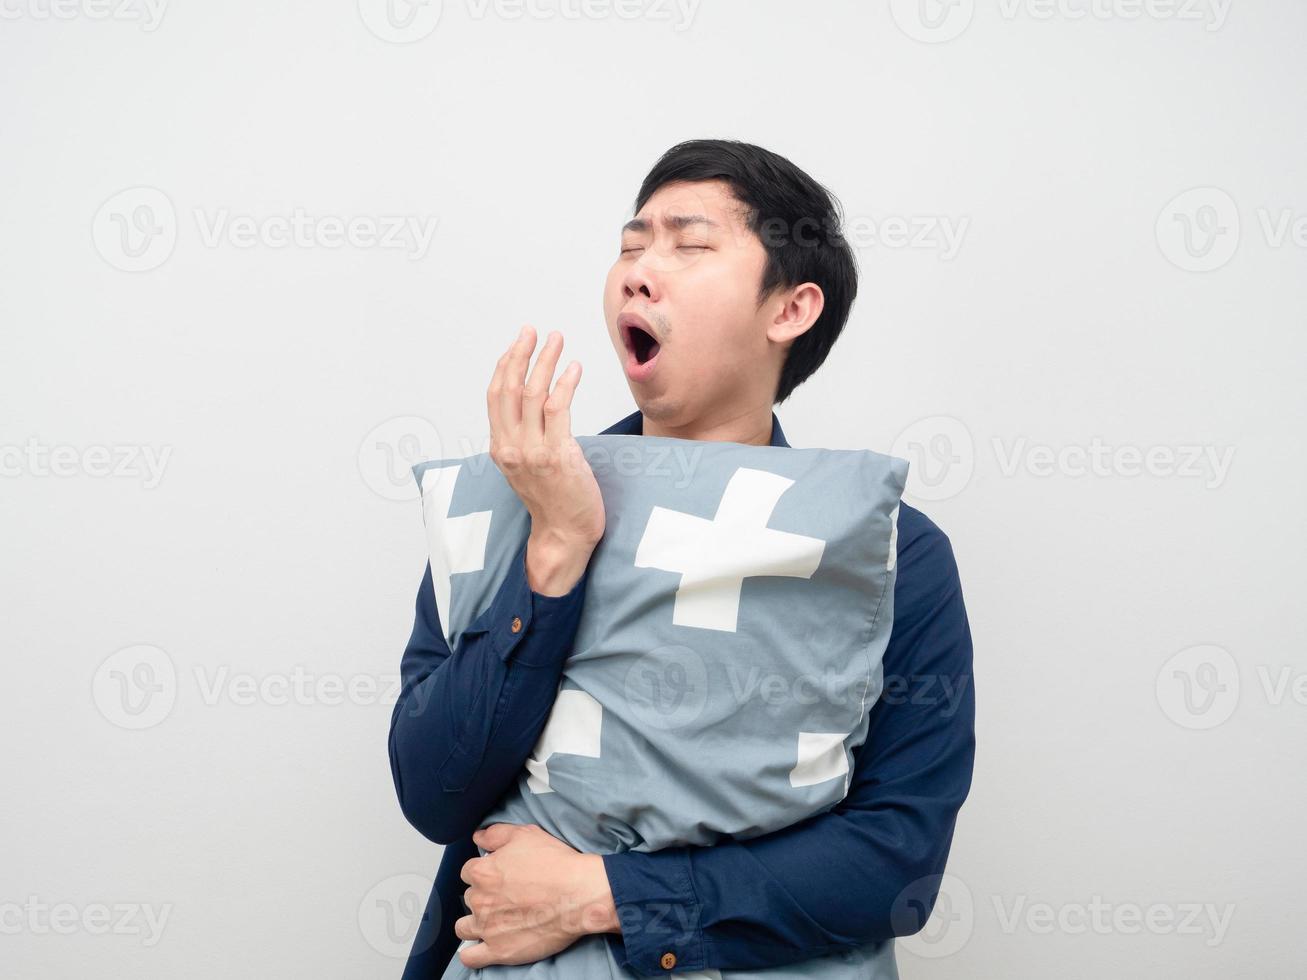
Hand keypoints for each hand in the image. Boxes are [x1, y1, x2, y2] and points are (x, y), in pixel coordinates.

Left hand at [455, 823, 619, 968]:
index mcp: (483, 872)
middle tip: (506, 897)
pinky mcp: (499, 951)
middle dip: (483, 897)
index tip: (498, 876)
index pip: (469, 872)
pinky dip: (472, 954)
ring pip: (464, 928)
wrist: (578, 894)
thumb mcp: (526, 835)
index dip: (484, 872)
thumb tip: (478, 837)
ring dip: (474, 924)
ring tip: (494, 922)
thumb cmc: (556, 864)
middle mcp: (480, 900)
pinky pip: (470, 958)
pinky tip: (482, 946)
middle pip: (469, 899)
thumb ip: (496, 834)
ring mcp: (487, 928)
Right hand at [487, 325, 603, 595]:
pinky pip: (557, 408)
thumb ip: (524, 438)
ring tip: (557, 340)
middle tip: (534, 331)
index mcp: (499, 448)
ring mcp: (532, 452)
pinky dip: (565, 383)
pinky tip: (575, 368)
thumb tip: (535, 403)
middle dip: (521, 354)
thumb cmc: (554, 500)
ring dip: (545, 361)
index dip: (506, 365)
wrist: (565, 534)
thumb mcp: (527, 466)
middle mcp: (510, 447)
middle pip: (508, 389)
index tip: (519, 343)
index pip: (495, 396)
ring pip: (532, 393)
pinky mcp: (558, 455)